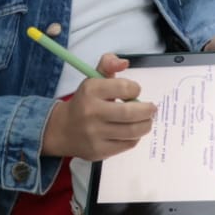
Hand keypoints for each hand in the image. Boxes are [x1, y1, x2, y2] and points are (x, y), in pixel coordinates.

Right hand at [40, 53, 154, 160]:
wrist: (62, 130)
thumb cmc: (84, 102)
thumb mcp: (92, 79)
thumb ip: (108, 64)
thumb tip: (124, 63)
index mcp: (90, 91)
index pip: (124, 87)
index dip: (135, 89)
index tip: (135, 91)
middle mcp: (91, 112)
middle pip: (130, 113)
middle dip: (148, 110)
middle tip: (152, 109)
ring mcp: (95, 134)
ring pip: (132, 131)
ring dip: (145, 125)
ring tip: (147, 120)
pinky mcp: (99, 151)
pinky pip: (126, 145)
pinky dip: (135, 137)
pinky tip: (133, 132)